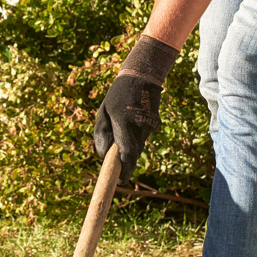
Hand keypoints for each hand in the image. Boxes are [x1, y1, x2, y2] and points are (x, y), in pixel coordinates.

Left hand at [92, 34, 179, 183]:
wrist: (143, 76)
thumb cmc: (117, 96)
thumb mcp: (103, 111)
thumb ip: (101, 134)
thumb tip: (102, 157)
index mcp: (122, 121)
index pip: (126, 152)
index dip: (124, 169)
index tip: (121, 180)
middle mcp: (138, 125)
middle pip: (134, 153)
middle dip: (126, 163)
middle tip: (120, 170)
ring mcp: (149, 125)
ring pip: (139, 147)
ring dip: (130, 148)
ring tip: (123, 133)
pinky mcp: (155, 124)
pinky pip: (143, 138)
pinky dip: (136, 138)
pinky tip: (132, 125)